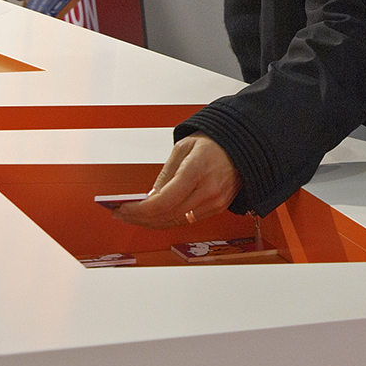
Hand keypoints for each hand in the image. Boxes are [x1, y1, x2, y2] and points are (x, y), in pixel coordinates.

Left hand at [114, 133, 241, 228]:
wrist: (243, 145)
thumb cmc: (214, 142)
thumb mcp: (182, 148)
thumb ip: (165, 175)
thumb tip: (149, 197)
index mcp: (197, 170)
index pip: (163, 202)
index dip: (139, 210)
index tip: (123, 209)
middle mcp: (208, 190)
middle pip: (167, 216)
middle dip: (140, 218)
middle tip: (122, 214)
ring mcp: (215, 202)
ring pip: (176, 222)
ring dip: (152, 222)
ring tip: (134, 216)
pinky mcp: (218, 208)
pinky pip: (187, 220)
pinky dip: (168, 220)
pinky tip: (155, 216)